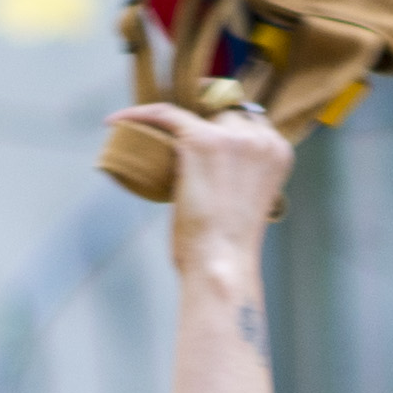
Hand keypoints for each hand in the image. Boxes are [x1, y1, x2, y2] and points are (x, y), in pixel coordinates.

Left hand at [133, 97, 290, 392]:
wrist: (218, 278)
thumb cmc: (227, 267)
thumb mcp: (241, 222)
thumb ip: (240, 197)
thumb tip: (229, 228)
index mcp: (281, 158)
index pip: (249, 123)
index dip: (223, 129)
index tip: (202, 131)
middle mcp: (263, 141)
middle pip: (223, 114)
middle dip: (200, 130)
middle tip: (176, 151)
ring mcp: (232, 139)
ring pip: (195, 117)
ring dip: (172, 133)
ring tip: (152, 150)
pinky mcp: (201, 143)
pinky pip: (165, 118)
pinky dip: (136, 120)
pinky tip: (112, 124)